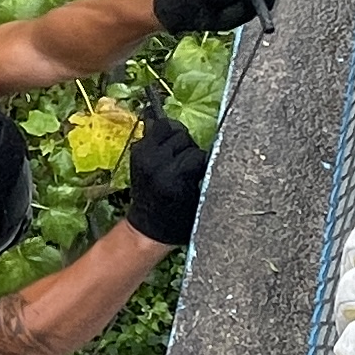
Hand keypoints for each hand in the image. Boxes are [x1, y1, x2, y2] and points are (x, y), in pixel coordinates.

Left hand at [126, 111, 206, 248]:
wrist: (147, 228)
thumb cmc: (178, 220)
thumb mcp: (199, 201)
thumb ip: (205, 175)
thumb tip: (218, 151)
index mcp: (173, 177)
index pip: (197, 153)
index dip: (204, 161)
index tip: (204, 169)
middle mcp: (155, 162)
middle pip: (183, 136)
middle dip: (190, 148)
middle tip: (191, 164)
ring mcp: (143, 155)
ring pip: (167, 127)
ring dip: (176, 137)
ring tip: (179, 154)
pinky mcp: (136, 152)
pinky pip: (153, 131)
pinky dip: (163, 137)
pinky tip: (167, 151)